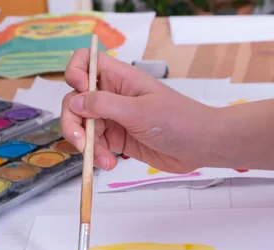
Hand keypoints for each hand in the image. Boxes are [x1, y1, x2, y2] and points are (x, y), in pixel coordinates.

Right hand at [60, 49, 216, 172]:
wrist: (200, 145)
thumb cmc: (177, 120)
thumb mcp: (139, 111)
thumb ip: (104, 105)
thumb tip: (75, 101)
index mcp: (118, 78)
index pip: (85, 62)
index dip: (75, 74)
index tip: (80, 94)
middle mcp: (112, 95)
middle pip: (76, 100)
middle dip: (73, 122)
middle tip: (81, 142)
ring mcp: (113, 117)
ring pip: (83, 126)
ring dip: (87, 145)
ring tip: (104, 160)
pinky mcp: (117, 139)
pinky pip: (96, 145)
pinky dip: (97, 155)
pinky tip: (109, 164)